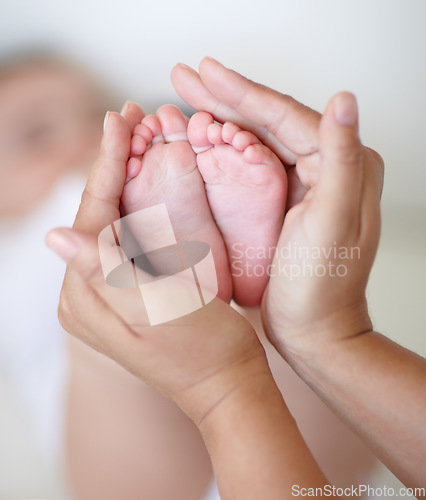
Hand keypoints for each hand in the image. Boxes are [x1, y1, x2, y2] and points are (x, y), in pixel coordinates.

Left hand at [46, 104, 265, 423]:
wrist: (229, 384)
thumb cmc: (201, 351)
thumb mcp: (154, 309)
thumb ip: (104, 272)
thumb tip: (53, 235)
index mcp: (86, 298)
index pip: (91, 217)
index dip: (106, 165)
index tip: (119, 119)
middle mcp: (90, 294)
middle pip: (99, 215)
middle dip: (115, 165)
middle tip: (132, 117)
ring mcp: (112, 292)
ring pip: (116, 221)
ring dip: (128, 178)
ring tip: (140, 137)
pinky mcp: (134, 290)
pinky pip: (133, 237)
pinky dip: (143, 203)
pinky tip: (152, 178)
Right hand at [171, 58, 383, 354]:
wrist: (313, 328)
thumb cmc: (322, 285)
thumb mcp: (333, 222)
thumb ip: (342, 158)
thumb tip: (345, 99)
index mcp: (342, 163)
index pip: (285, 115)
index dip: (242, 92)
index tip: (204, 72)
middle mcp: (326, 165)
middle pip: (267, 121)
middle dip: (223, 97)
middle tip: (183, 77)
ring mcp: (303, 182)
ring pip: (256, 138)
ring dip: (219, 117)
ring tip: (184, 99)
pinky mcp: (283, 200)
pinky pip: (249, 164)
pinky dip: (222, 148)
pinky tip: (198, 138)